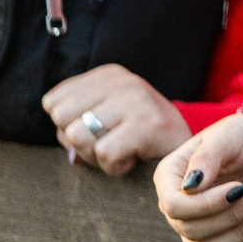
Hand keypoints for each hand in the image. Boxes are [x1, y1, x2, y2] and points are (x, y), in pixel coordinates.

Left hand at [46, 65, 191, 174]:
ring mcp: (136, 100)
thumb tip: (64, 137)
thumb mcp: (105, 119)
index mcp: (108, 75)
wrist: (189, 146)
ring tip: (120, 150)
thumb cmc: (138, 137)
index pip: (53, 102)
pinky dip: (114, 166)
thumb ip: (74, 124)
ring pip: (78, 136)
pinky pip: (104, 153)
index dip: (68, 125)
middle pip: (61, 117)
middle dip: (78, 140)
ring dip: (95, 156)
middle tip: (107, 143)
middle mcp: (122, 81)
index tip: (98, 129)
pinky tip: (133, 158)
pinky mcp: (148, 125)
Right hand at [156, 116, 242, 241]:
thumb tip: (189, 188)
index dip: (207, 204)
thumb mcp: (227, 136)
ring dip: (242, 233)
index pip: (174, 206)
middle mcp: (176, 206)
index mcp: (169, 178)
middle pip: (191, 230)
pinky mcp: (214, 241)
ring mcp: (193, 227)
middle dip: (233, 215)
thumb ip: (207, 157)